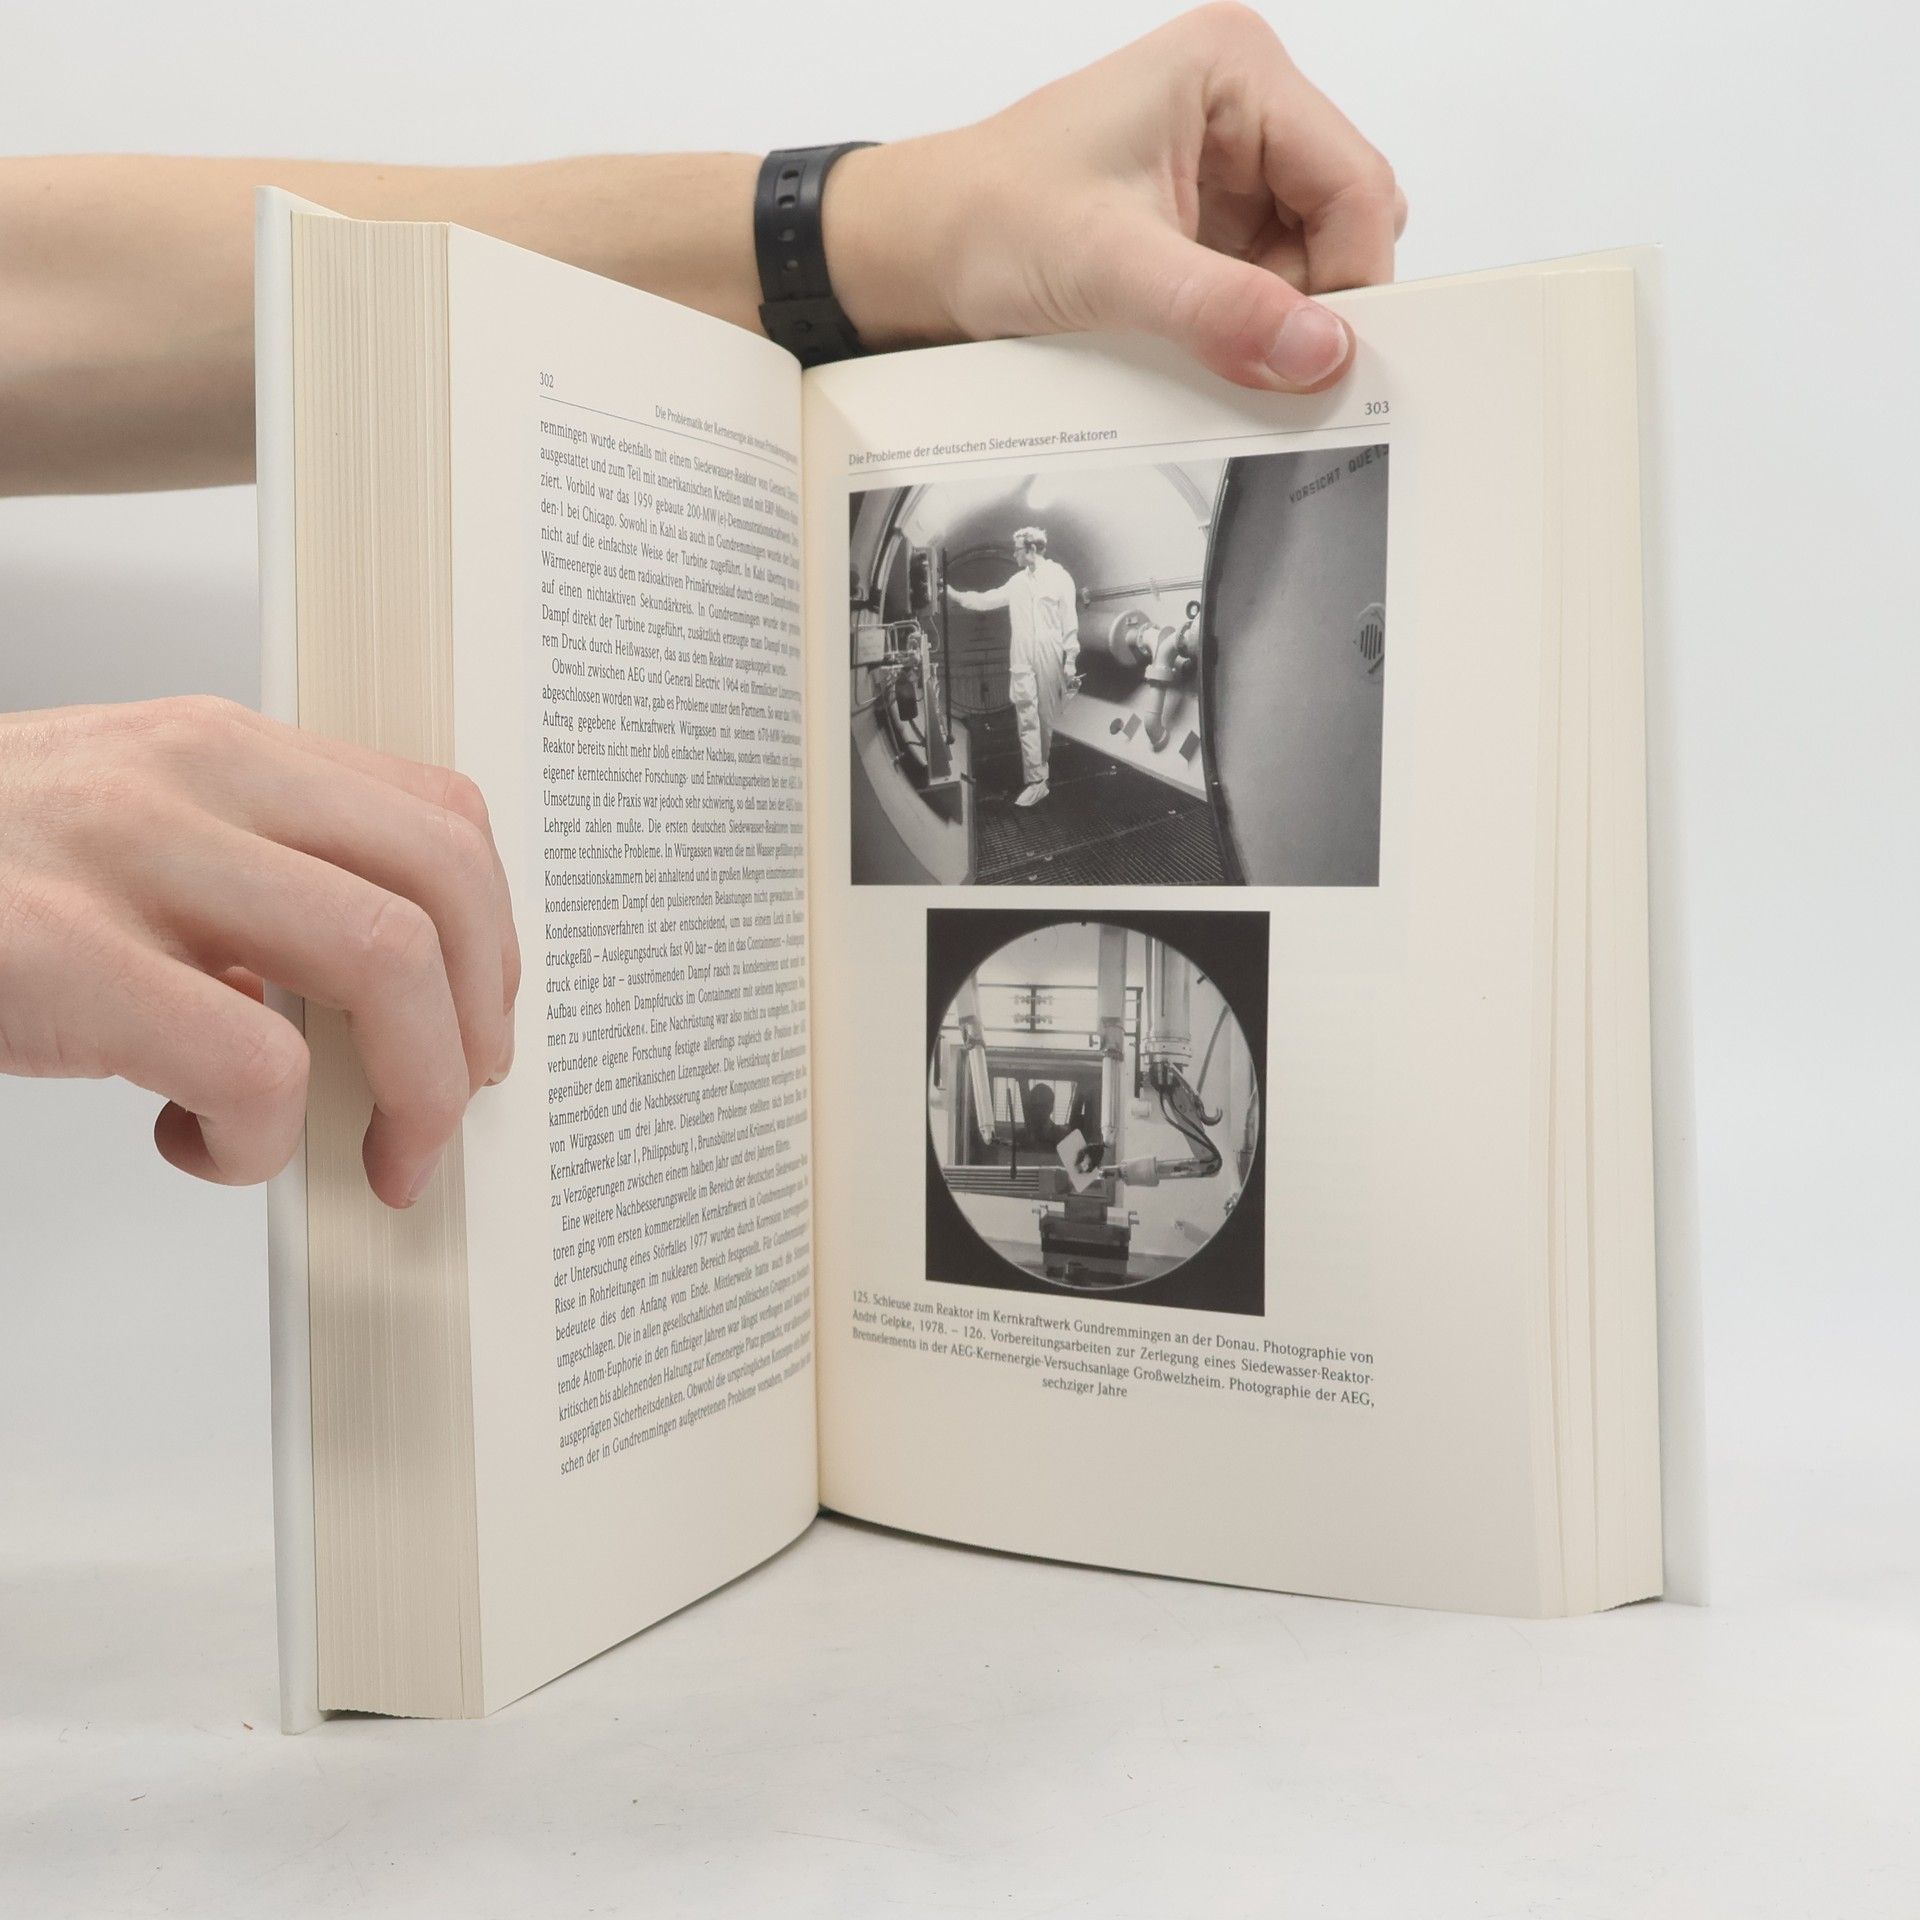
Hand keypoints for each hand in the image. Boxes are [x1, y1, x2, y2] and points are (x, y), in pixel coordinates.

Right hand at [0, 697, 518, 1208]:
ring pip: (382, 959)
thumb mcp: (134, 834)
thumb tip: (396, 1000)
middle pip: (441, 883)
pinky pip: (254, 1059)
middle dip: (478, 1026)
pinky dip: (259, 1137)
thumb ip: (258, 879)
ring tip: (373, 1157)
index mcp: (225, 747)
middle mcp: (194, 775)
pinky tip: (198, 1145)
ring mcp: (125, 856)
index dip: (495, 939)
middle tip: (446, 1117)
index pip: (441, 818)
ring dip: (415, 1090)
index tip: (478, 1027)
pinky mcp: (58, 955)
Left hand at [830, 4, 1404, 392]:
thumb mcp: (1110, 268)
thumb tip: (1320, 349)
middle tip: (1265, 357)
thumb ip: (1222, 310)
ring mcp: (1227, 166)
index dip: (1352, 276)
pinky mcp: (1206, 222)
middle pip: (1343, 220)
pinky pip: (1265, 285)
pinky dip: (1247, 326)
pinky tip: (1201, 343)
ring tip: (1209, 344)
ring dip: (1275, 318)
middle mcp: (1241, 107)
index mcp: (1234, 70)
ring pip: (1309, 260)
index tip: (1331, 356)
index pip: (1354, 180)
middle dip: (1312, 299)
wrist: (916, 251)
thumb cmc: (984, 219)